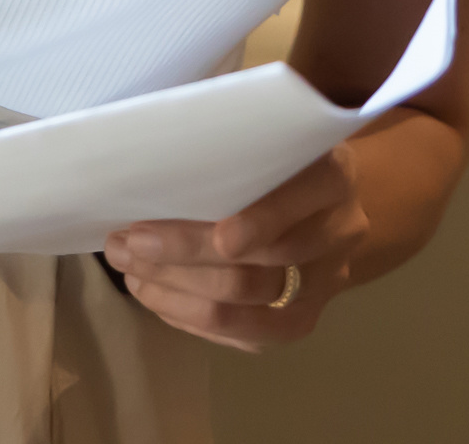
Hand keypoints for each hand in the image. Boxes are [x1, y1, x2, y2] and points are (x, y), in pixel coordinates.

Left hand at [102, 145, 368, 350]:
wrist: (320, 207)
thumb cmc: (273, 157)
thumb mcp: (265, 134)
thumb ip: (229, 140)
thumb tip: (153, 140)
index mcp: (333, 175)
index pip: (302, 199)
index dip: (262, 221)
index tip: (217, 236)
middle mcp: (339, 231)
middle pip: (265, 259)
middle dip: (187, 253)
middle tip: (128, 241)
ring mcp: (324, 283)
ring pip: (246, 301)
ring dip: (176, 286)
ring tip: (128, 267)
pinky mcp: (300, 321)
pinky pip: (243, 334)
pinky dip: (189, 315)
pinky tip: (152, 292)